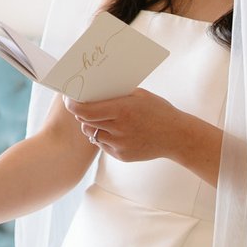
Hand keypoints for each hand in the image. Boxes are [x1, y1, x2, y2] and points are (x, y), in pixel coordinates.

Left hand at [66, 89, 189, 162]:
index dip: (73, 105)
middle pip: (86, 122)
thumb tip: (94, 90)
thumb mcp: (139, 95)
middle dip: (83, 114)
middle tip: (84, 107)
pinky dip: (105, 137)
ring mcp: (119, 145)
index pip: (85, 110)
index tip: (69, 100)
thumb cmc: (159, 111)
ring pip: (93, 134)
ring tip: (104, 119)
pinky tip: (117, 131)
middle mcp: (118, 129)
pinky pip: (104, 144)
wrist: (177, 137)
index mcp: (122, 110)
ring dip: (93, 125)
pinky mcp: (121, 156)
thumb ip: (116, 94)